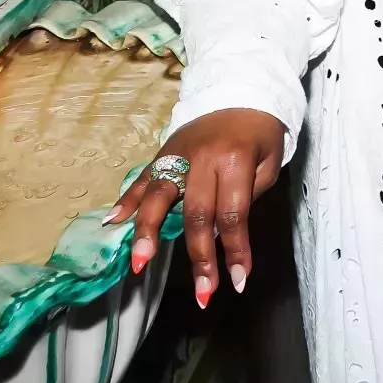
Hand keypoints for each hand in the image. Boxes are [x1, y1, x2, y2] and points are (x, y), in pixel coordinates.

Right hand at [105, 109, 286, 307]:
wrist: (242, 88)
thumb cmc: (262, 131)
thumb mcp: (270, 160)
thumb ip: (249, 195)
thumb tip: (225, 233)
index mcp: (236, 160)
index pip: (234, 214)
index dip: (236, 250)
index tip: (238, 281)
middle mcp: (202, 159)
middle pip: (196, 214)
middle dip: (199, 258)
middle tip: (202, 294)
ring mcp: (177, 155)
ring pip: (158, 197)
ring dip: (147, 233)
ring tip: (139, 264)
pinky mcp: (162, 152)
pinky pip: (142, 179)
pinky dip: (126, 201)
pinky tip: (112, 223)